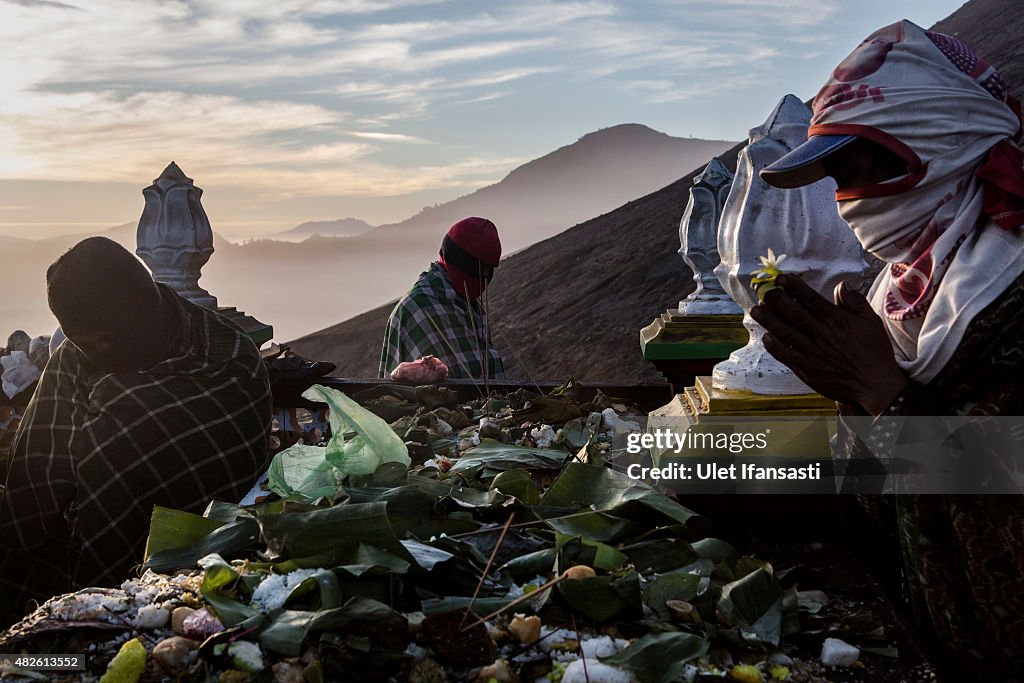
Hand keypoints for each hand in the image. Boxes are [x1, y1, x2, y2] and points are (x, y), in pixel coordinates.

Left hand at [749, 275, 907, 415]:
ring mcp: (813, 353)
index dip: (795, 288)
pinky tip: (765, 337)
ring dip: (770, 321)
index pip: (811, 300)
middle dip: (777, 301)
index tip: (782, 278)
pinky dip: (775, 347)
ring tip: (756, 310)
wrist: (874, 384)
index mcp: (837, 321)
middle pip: (795, 314)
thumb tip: (842, 284)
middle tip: (763, 290)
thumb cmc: (874, 351)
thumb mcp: (871, 321)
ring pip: (787, 334)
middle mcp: (822, 335)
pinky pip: (787, 356)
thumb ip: (854, 302)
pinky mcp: (808, 370)